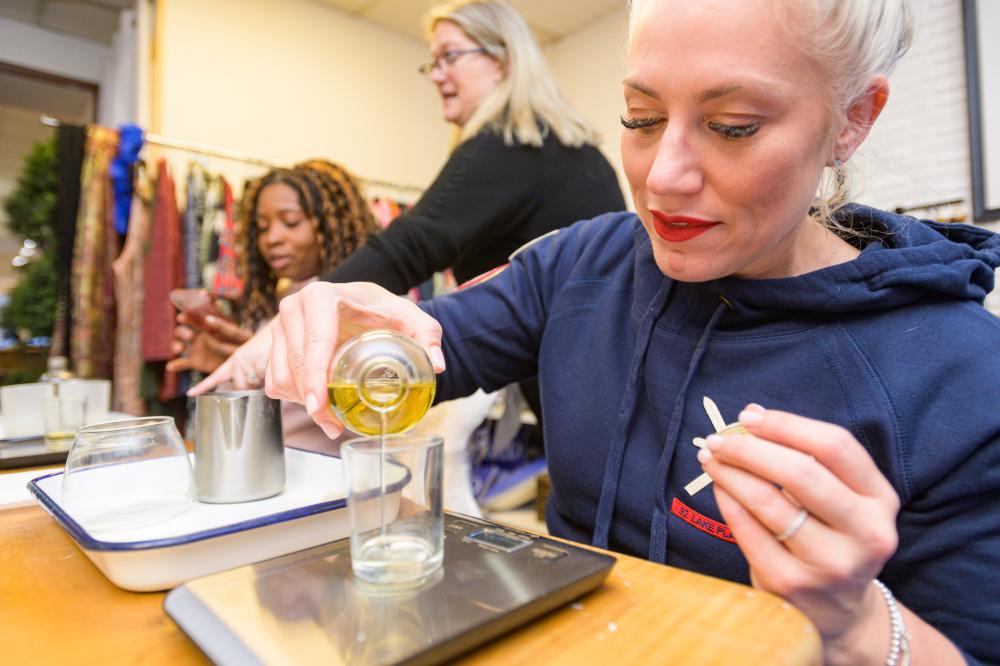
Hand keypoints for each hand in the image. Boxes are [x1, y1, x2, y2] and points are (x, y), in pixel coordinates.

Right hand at [167, 313, 251, 374]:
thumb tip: (209, 317)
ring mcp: (194, 348)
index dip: (185, 317)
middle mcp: (196, 334)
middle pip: (181, 331)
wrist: (242, 360)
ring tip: (180, 349)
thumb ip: (223, 326)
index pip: (191, 317)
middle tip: (190, 336)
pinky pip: (181, 363)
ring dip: (176, 345)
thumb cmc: (240, 342)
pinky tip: (171, 366)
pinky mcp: (194, 362)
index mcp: (205, 324)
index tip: (182, 317)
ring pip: (178, 345)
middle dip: (182, 332)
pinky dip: (175, 365)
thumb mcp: (234, 333)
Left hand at [188, 318, 271, 394]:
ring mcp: (247, 360)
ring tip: (268, 368)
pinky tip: (273, 366)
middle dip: (250, 388)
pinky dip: (271, 377)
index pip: (216, 376)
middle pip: (239, 387)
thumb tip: (249, 386)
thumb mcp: (254, 359)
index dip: (203, 386)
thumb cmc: (271, 346)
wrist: (281, 327)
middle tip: (260, 378)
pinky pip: (265, 380)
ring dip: (262, 382)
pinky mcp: (258, 360)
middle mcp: (237, 360)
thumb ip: (248, 372)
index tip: (190, 393)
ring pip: (252, 385)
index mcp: (234, 359)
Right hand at [265, 281, 445, 438]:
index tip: (320, 407)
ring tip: (330, 420)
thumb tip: (438, 365)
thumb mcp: (410, 318)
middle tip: (333, 425)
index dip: (313, 379)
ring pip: (280, 375)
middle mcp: (294, 308)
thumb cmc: (382, 310)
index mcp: (322, 298)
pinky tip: (317, 405)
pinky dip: (292, 398)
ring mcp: (280, 326)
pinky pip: (274, 379)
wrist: (361, 303)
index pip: (313, 342)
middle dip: (310, 401)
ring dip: (301, 404)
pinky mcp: (275, 344)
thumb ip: (428, 336)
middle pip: (294, 364)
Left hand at [697, 404, 899, 664]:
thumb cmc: (832, 535)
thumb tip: (752, 415)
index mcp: (881, 500)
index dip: (787, 425)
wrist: (841, 611)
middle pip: (801, 473)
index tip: (749, 416)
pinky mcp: (792, 584)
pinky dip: (727, 501)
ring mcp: (830, 563)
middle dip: (750, 448)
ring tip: (710, 458)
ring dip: (730, 472)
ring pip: (768, 501)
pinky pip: (748, 531)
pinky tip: (719, 488)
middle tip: (718, 438)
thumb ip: (806, 457)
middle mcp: (866, 533)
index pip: (835, 446)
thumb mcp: (842, 497)